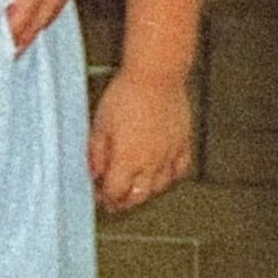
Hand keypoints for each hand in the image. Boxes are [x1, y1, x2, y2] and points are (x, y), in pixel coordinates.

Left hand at [88, 69, 193, 211]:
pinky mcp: (183, 143)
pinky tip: (162, 174)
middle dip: (124, 202)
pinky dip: (169, 177)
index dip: (105, 200)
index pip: (116, 193)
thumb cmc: (126, 94)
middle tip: (116, 200)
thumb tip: (94, 172)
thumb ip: (96, 153)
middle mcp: (151, 163)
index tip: (100, 197)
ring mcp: (169, 154)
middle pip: (138, 196)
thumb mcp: (100, 124)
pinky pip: (179, 170)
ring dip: (145, 192)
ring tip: (135, 188)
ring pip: (159, 187)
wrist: (157, 75)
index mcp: (127, 160)